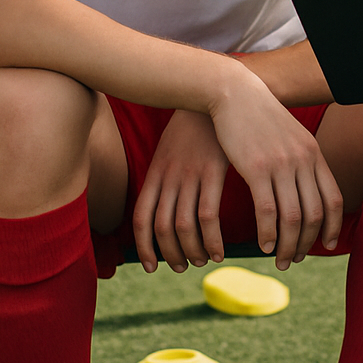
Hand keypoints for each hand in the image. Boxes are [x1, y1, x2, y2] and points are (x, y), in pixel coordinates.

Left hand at [131, 110, 227, 273]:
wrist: (215, 95)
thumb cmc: (197, 125)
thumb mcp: (173, 149)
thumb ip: (169, 175)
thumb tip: (169, 202)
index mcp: (157, 172)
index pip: (141, 218)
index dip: (144, 247)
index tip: (152, 266)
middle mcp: (169, 177)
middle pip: (160, 227)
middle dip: (169, 254)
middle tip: (183, 267)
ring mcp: (190, 175)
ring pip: (182, 226)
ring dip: (192, 251)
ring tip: (205, 260)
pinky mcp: (213, 172)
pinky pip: (207, 215)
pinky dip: (211, 238)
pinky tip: (221, 248)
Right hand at [206, 61, 343, 270]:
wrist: (234, 92)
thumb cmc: (258, 117)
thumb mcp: (289, 136)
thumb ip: (300, 159)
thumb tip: (306, 185)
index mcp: (313, 153)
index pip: (334, 199)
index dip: (332, 227)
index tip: (324, 245)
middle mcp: (303, 160)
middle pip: (315, 214)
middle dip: (307, 243)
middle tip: (296, 259)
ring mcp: (281, 165)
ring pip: (293, 217)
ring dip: (288, 245)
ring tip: (280, 259)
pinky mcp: (256, 169)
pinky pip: (268, 211)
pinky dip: (268, 233)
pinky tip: (263, 245)